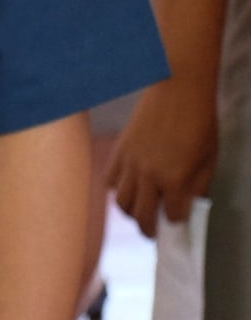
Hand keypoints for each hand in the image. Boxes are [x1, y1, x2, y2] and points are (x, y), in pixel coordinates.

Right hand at [110, 79, 219, 238]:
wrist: (178, 87)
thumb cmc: (199, 119)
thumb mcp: (209, 155)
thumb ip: (198, 184)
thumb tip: (188, 204)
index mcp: (176, 178)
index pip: (173, 215)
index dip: (177, 221)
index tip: (178, 221)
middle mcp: (149, 176)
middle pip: (141, 217)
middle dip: (148, 229)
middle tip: (152, 232)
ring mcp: (130, 165)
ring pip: (122, 204)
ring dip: (131, 212)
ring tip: (139, 210)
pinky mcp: (119, 153)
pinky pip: (110, 182)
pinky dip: (117, 190)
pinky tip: (127, 187)